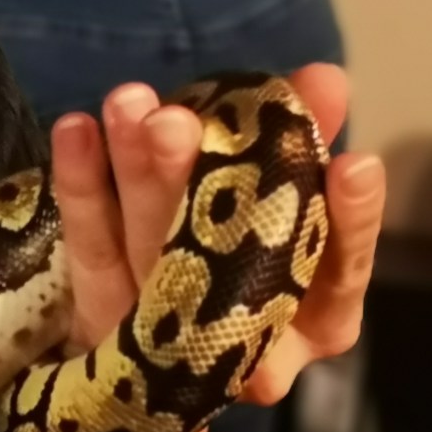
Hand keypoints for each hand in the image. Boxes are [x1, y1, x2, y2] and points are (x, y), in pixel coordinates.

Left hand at [48, 62, 384, 402]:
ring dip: (136, 169)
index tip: (355, 164)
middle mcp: (247, 344)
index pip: (341, 275)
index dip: (352, 222)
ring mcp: (169, 341)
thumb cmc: (247, 258)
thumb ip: (306, 147)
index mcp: (316, 320)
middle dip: (198, 182)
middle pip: (225, 262)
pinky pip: (91, 248)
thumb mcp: (287, 206)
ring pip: (150, 249)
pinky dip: (81, 185)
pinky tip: (76, 128)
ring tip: (127, 102)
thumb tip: (325, 78)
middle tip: (175, 120)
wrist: (157, 353)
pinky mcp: (103, 319)